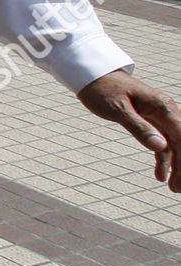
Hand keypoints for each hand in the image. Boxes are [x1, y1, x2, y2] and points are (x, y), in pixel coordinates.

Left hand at [78, 70, 180, 191]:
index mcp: (162, 107)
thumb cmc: (103, 89)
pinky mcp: (150, 121)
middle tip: (177, 190)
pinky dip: (162, 158)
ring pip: (173, 145)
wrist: (94, 75)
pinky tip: (160, 174)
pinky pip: (162, 142)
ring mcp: (159, 117)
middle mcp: (166, 112)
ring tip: (173, 188)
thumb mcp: (118, 109)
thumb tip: (161, 147)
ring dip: (175, 165)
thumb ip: (139, 127)